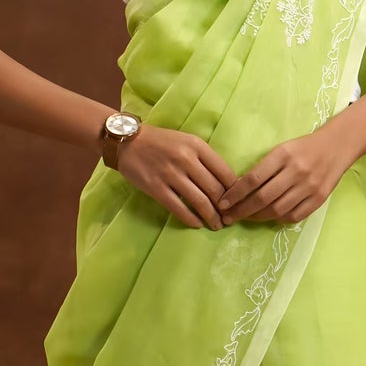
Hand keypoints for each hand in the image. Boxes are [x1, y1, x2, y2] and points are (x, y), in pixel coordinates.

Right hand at [116, 123, 237, 229]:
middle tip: (230, 219)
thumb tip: (224, 182)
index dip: (235, 191)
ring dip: (211, 217)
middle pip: (214, 189)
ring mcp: (170, 174)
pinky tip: (197, 224)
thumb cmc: (160, 141)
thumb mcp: (186, 141)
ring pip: (199, 201)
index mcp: (197, 146)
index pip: (225, 172)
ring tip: (217, 225)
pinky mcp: (156, 187)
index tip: (238, 202)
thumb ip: (204, 158)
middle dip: (225, 208)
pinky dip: (191, 219)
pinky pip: (178, 208)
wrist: (127, 141)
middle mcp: (186, 159)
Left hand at [217, 124, 355, 224]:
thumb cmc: (304, 147)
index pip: (253, 178)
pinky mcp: (319, 198)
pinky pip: (294, 216)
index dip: (235, 194)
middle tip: (228, 218)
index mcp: (283, 155)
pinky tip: (270, 217)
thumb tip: (239, 190)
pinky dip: (279, 219)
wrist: (338, 145)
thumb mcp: (282, 149)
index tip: (223, 203)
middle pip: (263, 197)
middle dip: (242, 210)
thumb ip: (264, 168)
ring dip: (257, 217)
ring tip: (246, 218)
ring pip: (277, 209)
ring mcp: (309, 186)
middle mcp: (296, 171)